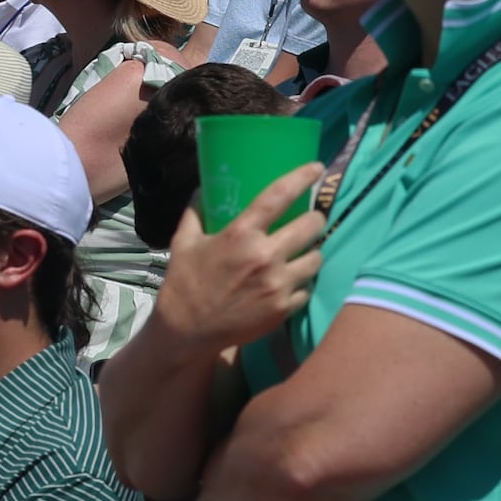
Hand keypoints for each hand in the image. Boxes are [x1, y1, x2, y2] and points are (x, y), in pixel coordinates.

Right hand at [148, 183, 328, 351]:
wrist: (188, 332)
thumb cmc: (185, 282)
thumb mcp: (184, 241)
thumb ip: (196, 212)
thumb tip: (203, 189)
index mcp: (241, 234)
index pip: (279, 195)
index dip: (303, 177)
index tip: (316, 168)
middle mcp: (265, 257)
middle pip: (311, 226)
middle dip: (315, 219)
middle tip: (311, 219)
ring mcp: (278, 285)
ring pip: (316, 258)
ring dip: (313, 251)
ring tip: (305, 250)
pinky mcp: (284, 309)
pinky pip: (308, 288)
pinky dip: (303, 282)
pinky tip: (294, 279)